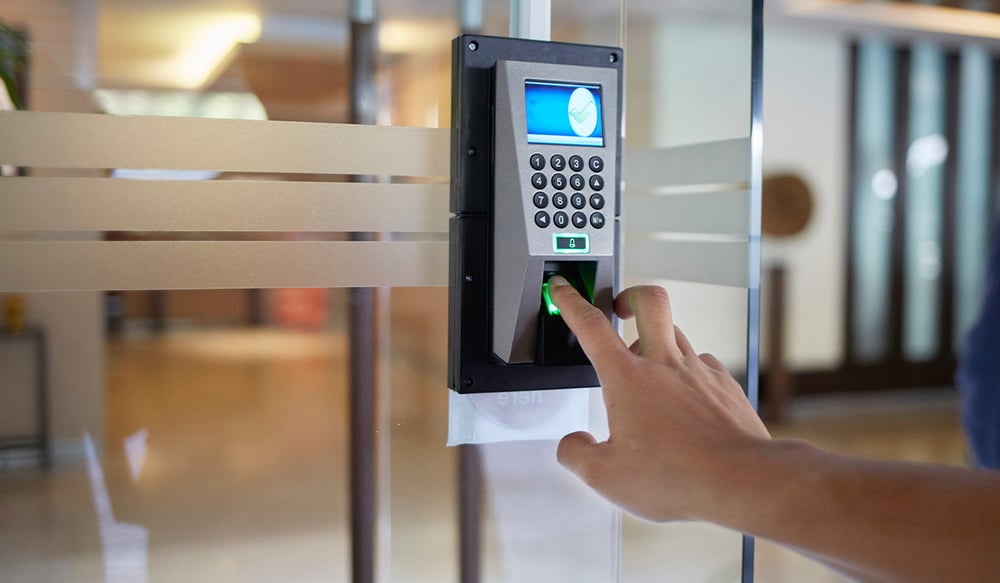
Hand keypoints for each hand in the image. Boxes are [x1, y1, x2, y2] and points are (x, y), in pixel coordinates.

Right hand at [548, 277, 769, 521]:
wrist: (741, 479)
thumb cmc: (678, 476)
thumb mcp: (605, 477)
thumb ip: (577, 455)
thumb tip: (573, 444)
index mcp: (627, 378)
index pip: (591, 326)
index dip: (571, 301)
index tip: (562, 288)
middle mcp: (665, 365)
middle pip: (649, 302)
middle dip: (630, 295)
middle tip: (621, 306)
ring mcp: (699, 371)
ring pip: (676, 332)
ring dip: (658, 339)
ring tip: (650, 367)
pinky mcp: (725, 386)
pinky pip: (703, 363)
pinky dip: (688, 370)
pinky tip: (686, 396)